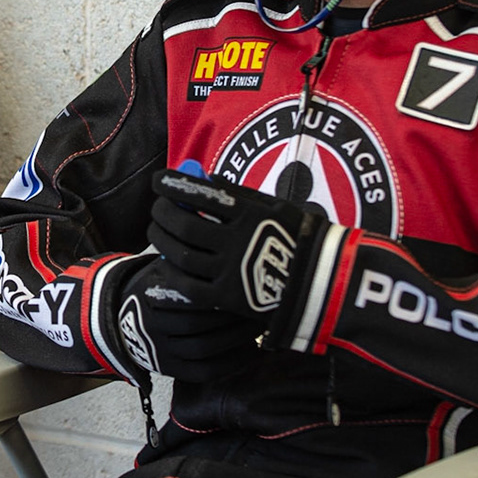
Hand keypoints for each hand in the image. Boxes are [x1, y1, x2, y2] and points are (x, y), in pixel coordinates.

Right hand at [114, 260, 259, 382]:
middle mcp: (151, 326)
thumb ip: (186, 264)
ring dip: (235, 339)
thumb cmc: (156, 290)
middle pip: (197, 324)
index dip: (218, 294)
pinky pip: (204, 371)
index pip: (189, 296)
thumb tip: (222, 251)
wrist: (124, 323)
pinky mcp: (170, 370)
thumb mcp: (162, 271)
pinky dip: (230, 363)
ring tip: (256, 326)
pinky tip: (249, 351)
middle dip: (231, 317)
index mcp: (149, 297)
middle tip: (256, 307)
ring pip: (203, 349)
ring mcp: (160, 351)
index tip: (244, 286)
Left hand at [147, 168, 328, 325]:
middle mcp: (238, 241)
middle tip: (156, 208)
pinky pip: (189, 287)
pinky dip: (171, 275)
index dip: (173, 185)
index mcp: (250, 214)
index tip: (158, 180)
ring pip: (182, 255)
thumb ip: (241, 195)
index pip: (201, 194)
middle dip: (163, 213)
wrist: (321, 283)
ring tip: (156, 232)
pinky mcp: (228, 298)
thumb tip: (206, 180)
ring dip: (162, 241)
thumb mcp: (276, 208)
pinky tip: (164, 267)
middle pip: (185, 225)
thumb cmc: (298, 238)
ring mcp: (232, 271)